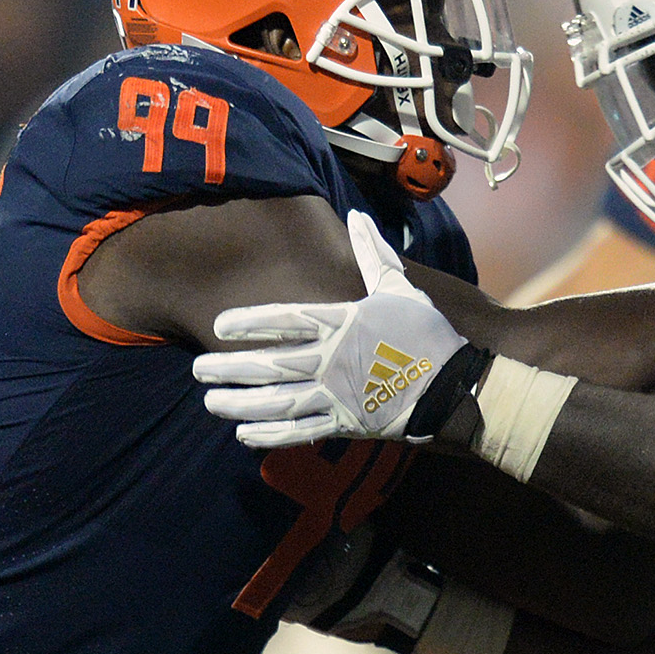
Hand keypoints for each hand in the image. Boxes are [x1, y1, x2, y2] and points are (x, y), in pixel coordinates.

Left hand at [195, 212, 470, 446]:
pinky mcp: (347, 424)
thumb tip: (357, 218)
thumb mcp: (401, 288)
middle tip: (198, 369)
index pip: (285, 320)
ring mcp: (338, 395)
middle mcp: (333, 359)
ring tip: (211, 402)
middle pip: (271, 364)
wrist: (456, 386)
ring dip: (241, 404)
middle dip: (230, 367)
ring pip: (278, 402)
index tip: (219, 325)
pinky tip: (244, 433)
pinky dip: (271, 435)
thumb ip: (373, 254)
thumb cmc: (428, 334)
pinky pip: (301, 432)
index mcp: (343, 322)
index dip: (249, 322)